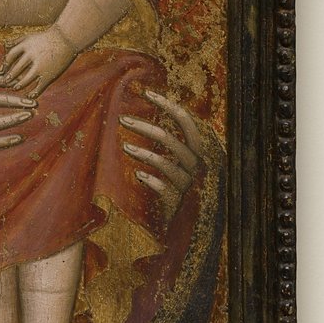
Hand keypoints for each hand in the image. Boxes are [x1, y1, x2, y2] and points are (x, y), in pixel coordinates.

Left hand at [0, 24, 73, 96]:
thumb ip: (17, 41)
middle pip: (16, 70)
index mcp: (26, 45)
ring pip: (25, 80)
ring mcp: (40, 66)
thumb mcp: (30, 36)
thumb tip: (5, 46)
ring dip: (19, 86)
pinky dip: (33, 93)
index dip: (5, 65)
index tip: (2, 70)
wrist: (67, 38)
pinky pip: (38, 87)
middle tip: (6, 82)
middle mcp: (32, 55)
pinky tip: (30, 94)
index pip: (10, 56)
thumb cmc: (47, 38)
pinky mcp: (49, 74)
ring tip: (15, 88)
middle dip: (9, 77)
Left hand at [120, 89, 205, 213]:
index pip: (188, 123)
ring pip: (167, 164)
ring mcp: (189, 186)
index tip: (147, 93)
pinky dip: (151, 180)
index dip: (169, 106)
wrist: (193, 229)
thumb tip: (152, 117)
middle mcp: (198, 167)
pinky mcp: (179, 204)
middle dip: (147, 128)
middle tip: (122, 119)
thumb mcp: (185, 164)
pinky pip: (164, 189)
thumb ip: (176, 145)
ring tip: (125, 147)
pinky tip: (139, 176)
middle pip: (173, 141)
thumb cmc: (186, 190)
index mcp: (201, 152)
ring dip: (144, 154)